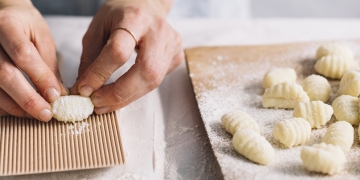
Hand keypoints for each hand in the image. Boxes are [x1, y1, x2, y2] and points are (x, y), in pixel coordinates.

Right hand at [0, 1, 67, 120]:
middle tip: (46, 113)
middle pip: (4, 74)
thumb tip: (58, 95)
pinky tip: (19, 110)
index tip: (55, 95)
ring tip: (36, 114)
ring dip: (15, 107)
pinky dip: (4, 106)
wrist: (4, 18)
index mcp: (8, 25)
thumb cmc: (26, 28)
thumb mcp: (43, 39)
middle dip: (27, 99)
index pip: (23, 54)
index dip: (40, 77)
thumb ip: (49, 66)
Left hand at [71, 0, 183, 113]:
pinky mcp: (176, 57)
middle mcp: (158, 31)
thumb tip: (83, 89)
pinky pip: (156, 82)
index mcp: (135, 18)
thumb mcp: (98, 28)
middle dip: (120, 93)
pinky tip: (123, 91)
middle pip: (146, 71)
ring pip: (153, 81)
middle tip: (97, 104)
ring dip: (127, 97)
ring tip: (105, 104)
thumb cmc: (120, 15)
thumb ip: (90, 58)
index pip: (119, 51)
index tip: (84, 90)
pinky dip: (137, 91)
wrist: (147, 5)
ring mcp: (172, 45)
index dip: (100, 74)